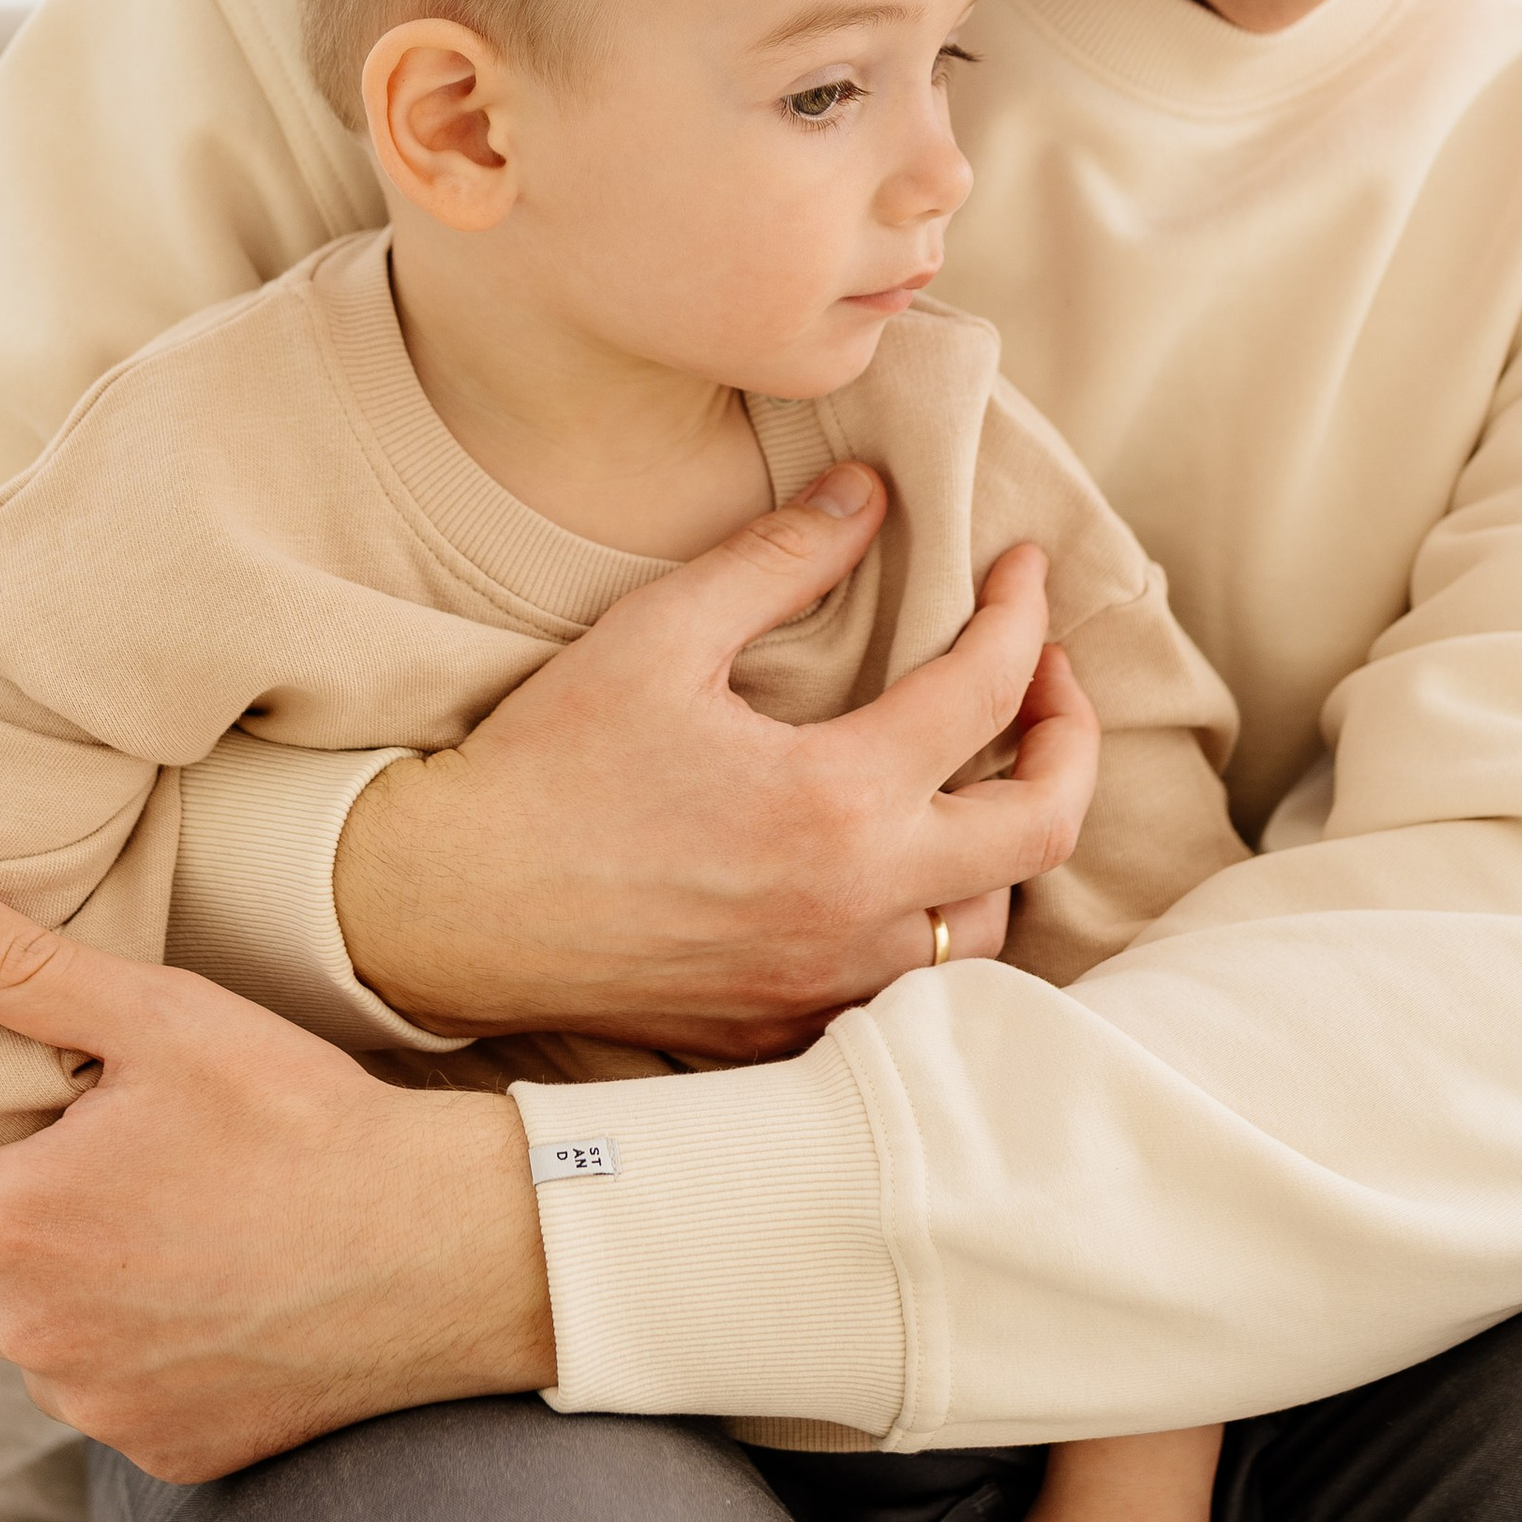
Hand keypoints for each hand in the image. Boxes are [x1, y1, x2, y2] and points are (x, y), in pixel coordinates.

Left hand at [0, 867, 554, 1479]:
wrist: (444, 1251)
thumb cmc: (302, 1121)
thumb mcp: (166, 1020)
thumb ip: (24, 970)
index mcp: (17, 1226)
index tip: (19, 1125)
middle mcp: (37, 1338)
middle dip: (10, 1219)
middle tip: (116, 1162)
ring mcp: (100, 1407)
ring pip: (33, 1339)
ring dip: (70, 1292)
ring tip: (176, 1225)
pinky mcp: (167, 1456)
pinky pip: (108, 1396)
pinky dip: (139, 1355)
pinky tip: (219, 1295)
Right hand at [334, 464, 1099, 1054]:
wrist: (451, 908)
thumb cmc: (548, 766)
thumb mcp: (657, 633)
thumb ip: (777, 558)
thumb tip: (869, 495)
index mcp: (836, 800)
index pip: (988, 693)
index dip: (1023, 615)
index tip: (1021, 570)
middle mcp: (856, 905)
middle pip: (1043, 827)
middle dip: (1070, 736)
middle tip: (1045, 676)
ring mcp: (827, 980)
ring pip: (991, 926)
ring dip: (1007, 843)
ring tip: (979, 774)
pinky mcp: (787, 1026)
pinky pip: (912, 988)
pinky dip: (936, 924)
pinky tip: (902, 873)